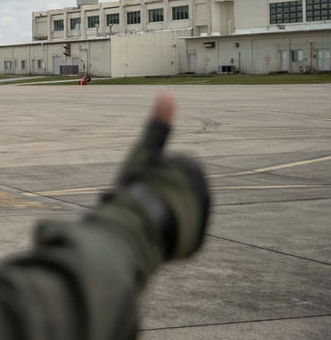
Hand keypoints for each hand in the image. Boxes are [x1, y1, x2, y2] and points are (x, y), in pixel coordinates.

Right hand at [110, 94, 210, 260]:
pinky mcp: (195, 246)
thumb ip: (159, 126)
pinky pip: (177, 236)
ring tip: (146, 215)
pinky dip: (165, 234)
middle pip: (173, 191)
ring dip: (160, 214)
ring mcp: (201, 223)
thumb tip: (168, 93)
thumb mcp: (146, 152)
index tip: (142, 179)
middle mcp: (204, 198)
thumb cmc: (138, 187)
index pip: (169, 167)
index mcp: (195, 173)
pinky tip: (153, 232)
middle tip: (141, 198)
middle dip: (158, 194)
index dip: (151, 172)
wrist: (135, 229)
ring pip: (174, 213)